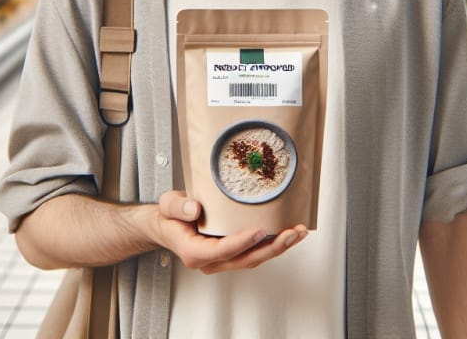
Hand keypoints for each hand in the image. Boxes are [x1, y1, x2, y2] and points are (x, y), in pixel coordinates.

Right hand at [147, 190, 307, 273]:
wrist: (168, 224)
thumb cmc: (170, 217)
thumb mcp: (168, 205)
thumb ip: (178, 206)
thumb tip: (194, 209)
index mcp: (195, 252)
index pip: (221, 250)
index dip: (241, 242)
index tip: (259, 230)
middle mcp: (212, 260)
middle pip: (245, 259)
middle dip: (271, 247)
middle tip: (291, 233)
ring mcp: (225, 258)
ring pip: (254, 257)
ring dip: (279, 246)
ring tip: (298, 232)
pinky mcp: (234, 251)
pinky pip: (256, 250)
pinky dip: (274, 242)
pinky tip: (290, 232)